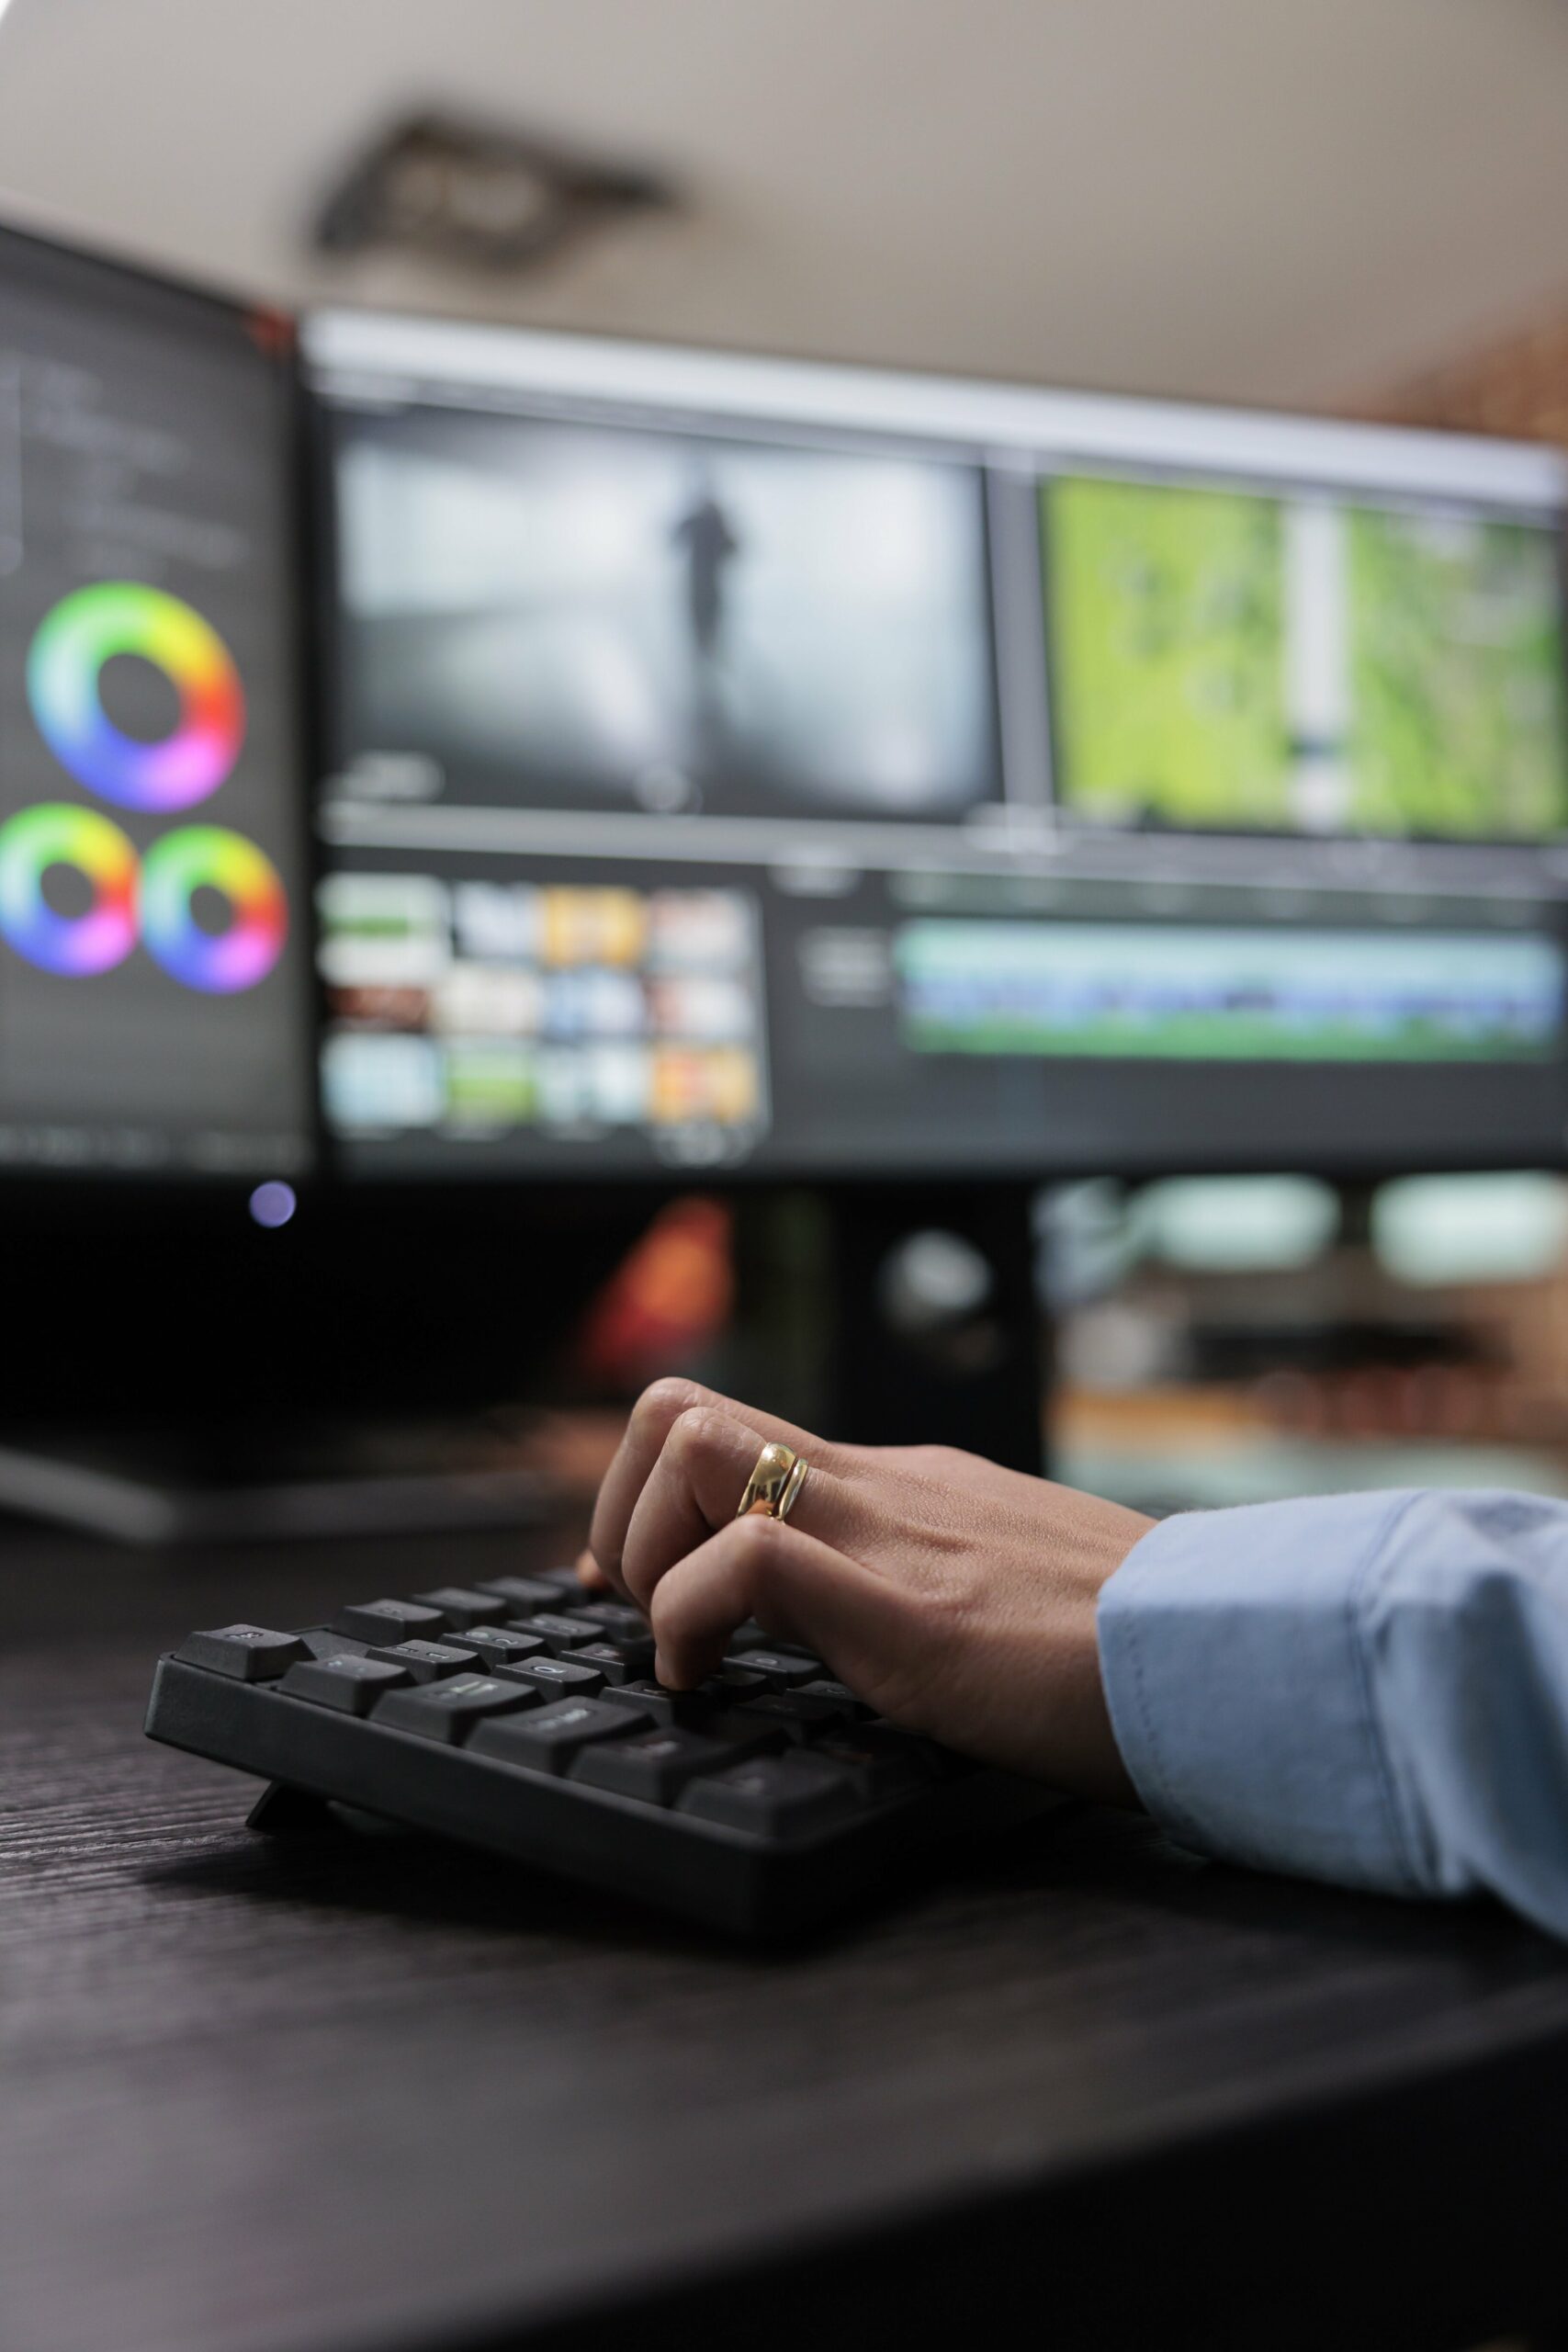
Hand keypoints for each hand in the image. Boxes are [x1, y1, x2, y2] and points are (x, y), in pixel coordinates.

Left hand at [583, 1377, 1153, 1802]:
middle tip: (637, 1606)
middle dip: (622, 1508)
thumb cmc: (1136, 1648)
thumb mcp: (1008, 1593)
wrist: (1233, 1660)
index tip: (642, 1585)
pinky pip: (750, 1561)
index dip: (653, 1496)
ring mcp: (894, 1535)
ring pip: (693, 1445)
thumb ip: (931, 1585)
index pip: (737, 1428)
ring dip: (647, 1550)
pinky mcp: (910, 1611)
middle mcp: (885, 1486)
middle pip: (683, 1409)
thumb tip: (856, 1627)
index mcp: (910, 1486)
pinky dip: (690, 1619)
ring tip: (682, 1646)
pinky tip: (711, 1685)